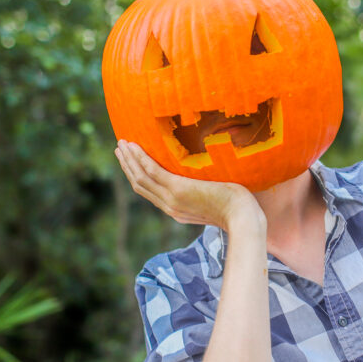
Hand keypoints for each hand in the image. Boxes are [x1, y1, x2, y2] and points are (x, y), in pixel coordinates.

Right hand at [114, 140, 263, 230]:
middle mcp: (170, 206)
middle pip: (140, 185)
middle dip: (128, 166)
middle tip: (119, 149)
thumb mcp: (216, 200)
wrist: (243, 217)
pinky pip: (152, 171)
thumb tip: (209, 176)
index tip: (131, 162)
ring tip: (121, 144)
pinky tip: (134, 147)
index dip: (138, 176)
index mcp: (177, 210)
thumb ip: (206, 191)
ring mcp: (172, 199)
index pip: (151, 193)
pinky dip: (140, 158)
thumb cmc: (237, 208)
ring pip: (141, 177)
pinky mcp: (178, 189)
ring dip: (129, 159)